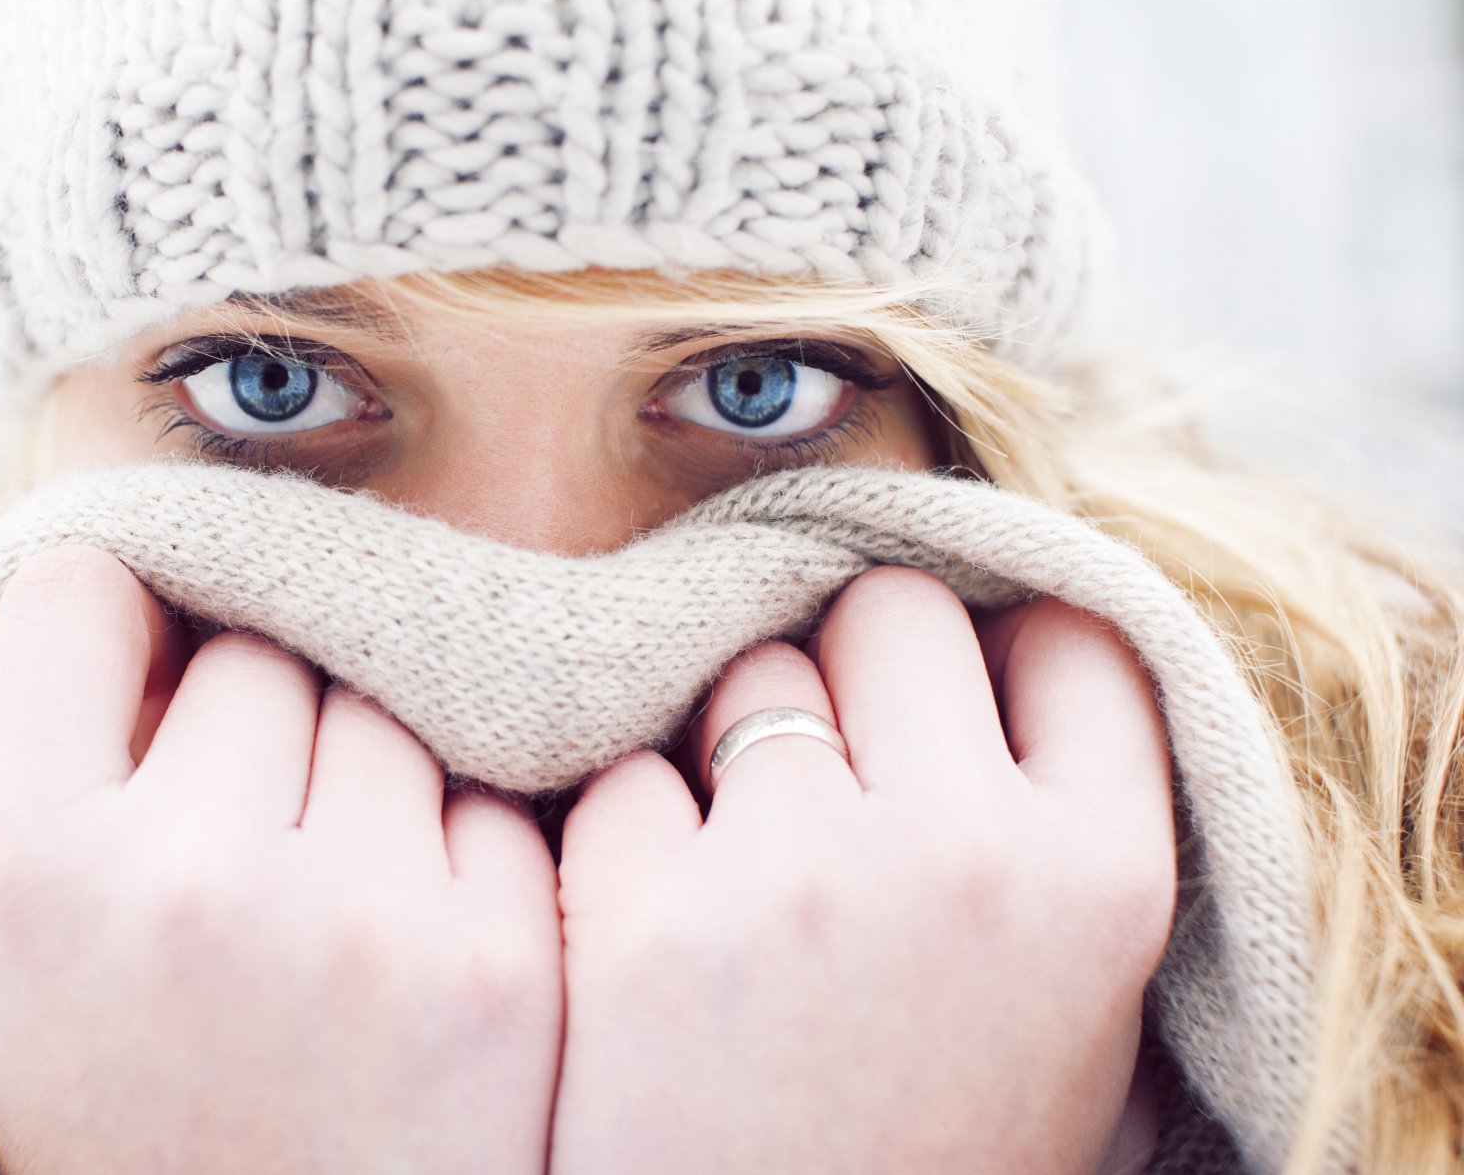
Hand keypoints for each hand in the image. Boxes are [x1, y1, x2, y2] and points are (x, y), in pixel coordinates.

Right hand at [0, 546, 562, 1174]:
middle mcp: (193, 877)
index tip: (138, 640)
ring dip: (363, 768)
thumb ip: (55, 802)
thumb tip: (138, 604)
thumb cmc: (146, 1139)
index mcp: (38, 876)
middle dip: (256, 721)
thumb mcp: (26, 993)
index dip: (110, 609)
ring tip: (335, 897)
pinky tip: (417, 945)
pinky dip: (459, 843)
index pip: (72, 599)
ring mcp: (362, 915)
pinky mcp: (503, 955)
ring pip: (382, 702)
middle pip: (253, 650)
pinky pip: (485, 793)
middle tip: (254, 827)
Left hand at [548, 566, 1176, 1174]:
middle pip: (893, 613)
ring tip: (746, 868)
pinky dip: (634, 828)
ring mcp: (794, 869)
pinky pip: (631, 770)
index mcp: (1102, 880)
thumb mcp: (1075, 1023)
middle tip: (839, 766)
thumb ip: (1067, 842)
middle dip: (860, 669)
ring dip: (740, 741)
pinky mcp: (643, 906)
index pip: (1073, 635)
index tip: (965, 688)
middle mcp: (962, 850)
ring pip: (751, 670)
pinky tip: (652, 927)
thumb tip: (1013, 663)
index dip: (1006, 651)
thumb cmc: (930, 1162)